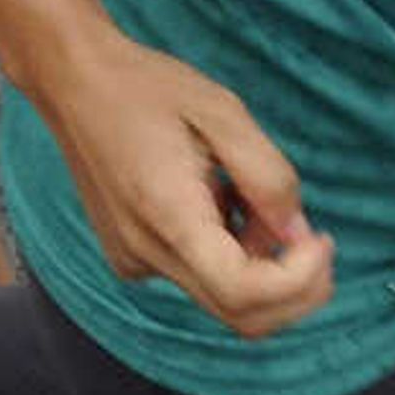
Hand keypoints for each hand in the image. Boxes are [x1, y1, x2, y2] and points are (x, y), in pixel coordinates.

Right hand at [43, 33, 333, 338]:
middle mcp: (144, 251)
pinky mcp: (129, 257)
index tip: (321, 240)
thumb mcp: (222, 110)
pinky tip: (210, 197)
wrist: (72, 80)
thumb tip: (296, 233)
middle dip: (294, 287)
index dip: (299, 281)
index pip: (244, 294)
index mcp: (167, 214)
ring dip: (257, 261)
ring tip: (239, 190)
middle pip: (240, 314)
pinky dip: (226, 251)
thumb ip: (268, 175)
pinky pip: (197, 275)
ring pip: (222, 295)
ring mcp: (133, 260)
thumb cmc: (147, 87)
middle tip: (315, 237)